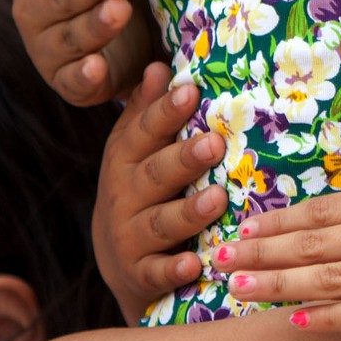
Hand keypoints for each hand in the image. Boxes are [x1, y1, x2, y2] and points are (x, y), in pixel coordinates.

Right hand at [95, 62, 226, 322]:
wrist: (122, 264)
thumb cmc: (143, 193)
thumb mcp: (137, 152)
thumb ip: (148, 113)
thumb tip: (156, 65)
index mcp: (125, 160)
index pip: (144, 132)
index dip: (165, 113)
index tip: (190, 92)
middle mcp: (124, 196)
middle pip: (154, 175)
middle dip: (183, 159)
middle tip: (214, 143)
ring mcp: (130, 237)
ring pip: (160, 223)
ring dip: (189, 212)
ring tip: (217, 198)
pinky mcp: (140, 274)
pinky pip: (157, 272)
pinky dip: (173, 269)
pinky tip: (193, 263)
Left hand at [218, 141, 340, 331]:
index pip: (326, 209)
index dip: (281, 220)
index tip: (245, 225)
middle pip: (315, 243)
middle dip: (264, 251)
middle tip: (219, 259)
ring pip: (330, 278)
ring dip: (281, 284)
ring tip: (240, 287)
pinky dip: (330, 317)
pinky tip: (297, 319)